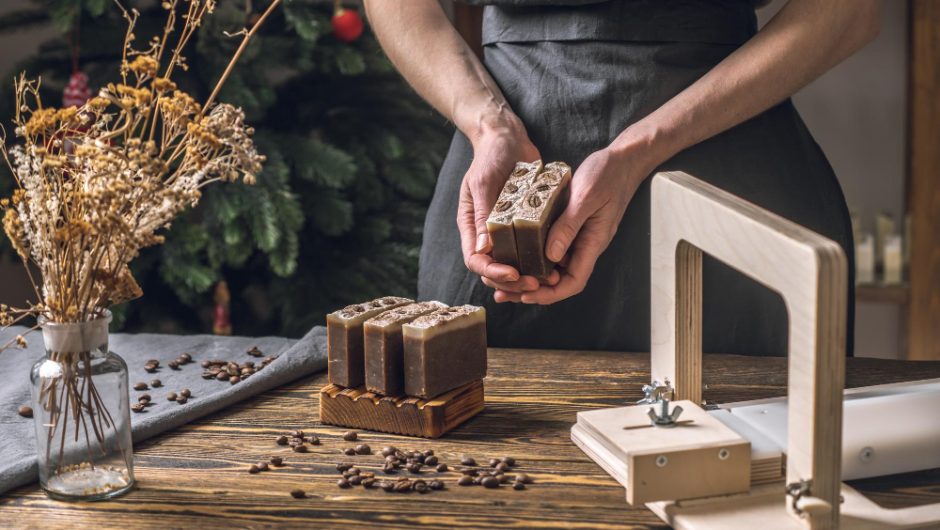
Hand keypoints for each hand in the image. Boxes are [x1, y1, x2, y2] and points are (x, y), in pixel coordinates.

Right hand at [458, 113, 541, 289]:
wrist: (507, 137)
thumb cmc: (490, 156)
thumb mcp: (484, 183)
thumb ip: (483, 215)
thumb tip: (482, 249)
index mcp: (471, 225)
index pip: (476, 260)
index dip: (493, 273)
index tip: (513, 274)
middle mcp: (487, 232)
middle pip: (495, 269)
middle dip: (514, 281)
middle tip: (536, 284)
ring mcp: (507, 229)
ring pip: (514, 264)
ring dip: (529, 275)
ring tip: (549, 281)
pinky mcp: (526, 223)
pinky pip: (531, 248)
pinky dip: (541, 259)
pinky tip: (557, 266)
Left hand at [495, 140, 654, 304]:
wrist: (622, 160)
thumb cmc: (607, 174)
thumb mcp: (585, 197)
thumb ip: (569, 226)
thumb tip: (550, 255)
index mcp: (592, 242)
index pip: (573, 281)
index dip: (550, 293)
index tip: (526, 296)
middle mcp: (585, 244)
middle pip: (560, 279)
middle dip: (534, 289)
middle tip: (503, 293)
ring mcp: (579, 236)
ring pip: (554, 264)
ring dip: (531, 273)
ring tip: (503, 277)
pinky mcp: (571, 225)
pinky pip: (552, 246)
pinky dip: (534, 252)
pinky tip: (516, 251)